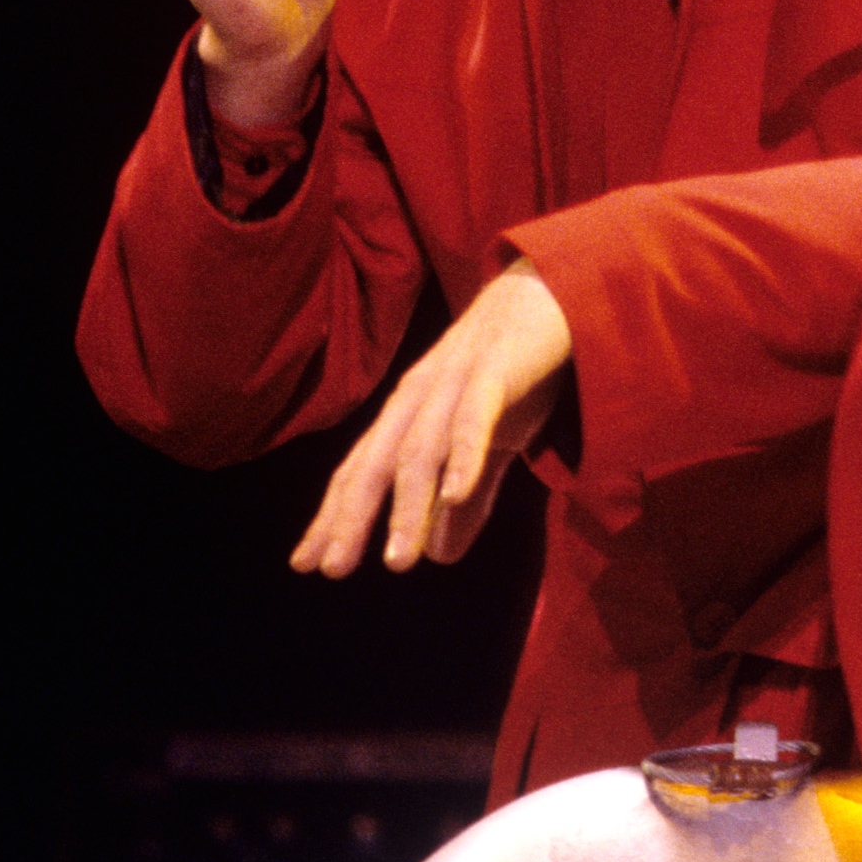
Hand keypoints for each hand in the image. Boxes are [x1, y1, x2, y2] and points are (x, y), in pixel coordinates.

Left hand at [294, 261, 574, 576]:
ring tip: (399, 561)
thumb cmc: (516, 370)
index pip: (360, 470)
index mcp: (410, 414)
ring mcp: (453, 381)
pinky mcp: (495, 368)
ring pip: (420, 450)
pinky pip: (473, 415)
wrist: (555, 292)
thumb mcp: (491, 443)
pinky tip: (454, 492)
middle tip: (333, 569)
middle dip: (351, 517)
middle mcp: (418, 398)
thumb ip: (468, 498)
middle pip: (376, 463)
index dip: (333, 515)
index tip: (306, 564)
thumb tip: (439, 555)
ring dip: (407, 507)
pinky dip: (463, 454)